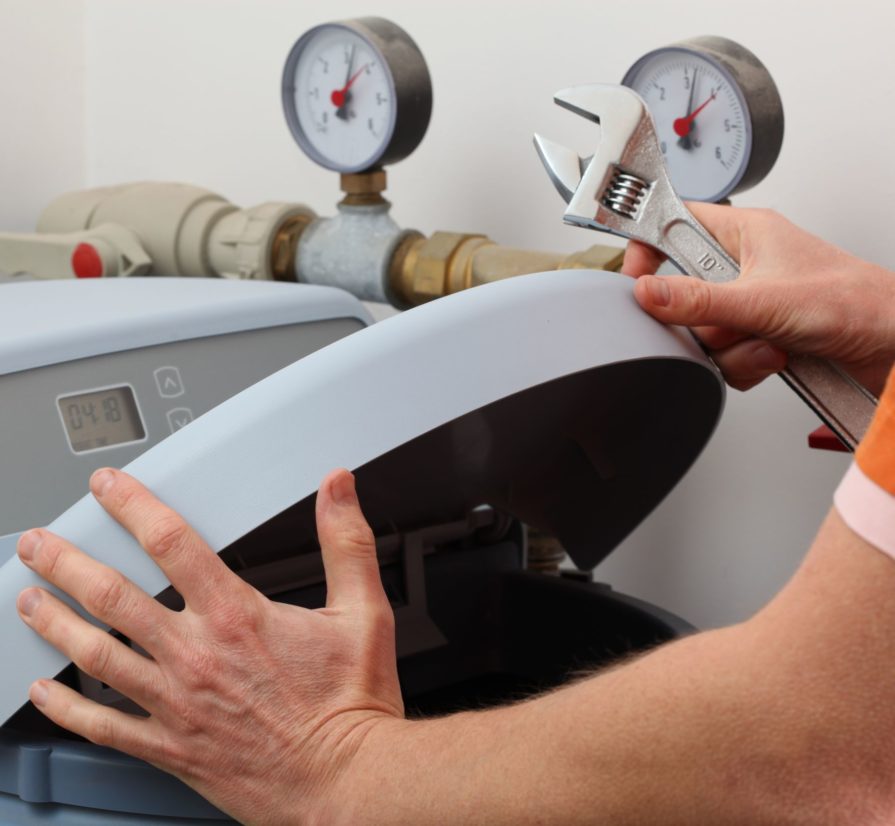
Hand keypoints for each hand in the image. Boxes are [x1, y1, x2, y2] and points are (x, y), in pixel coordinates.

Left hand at [15, 467, 403, 823]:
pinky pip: (103, 726)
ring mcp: (175, 704)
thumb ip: (346, 543)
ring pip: (95, 655)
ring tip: (27, 600)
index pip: (171, 543)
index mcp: (237, 616)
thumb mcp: (363, 612)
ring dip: (54, 623)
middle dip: (66, 563)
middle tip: (39, 545)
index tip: (108, 489)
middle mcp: (196, 655)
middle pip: (112, 596)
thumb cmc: (351, 705)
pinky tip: (45, 693)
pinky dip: (67, 708)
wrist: (345, 784)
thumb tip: (338, 489)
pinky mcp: (170, 748)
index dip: (132, 507)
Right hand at [624, 204, 894, 393]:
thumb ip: (699, 301)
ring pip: (702, 331)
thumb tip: (648, 293)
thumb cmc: (853, 301)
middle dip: (703, 321)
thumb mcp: (764, 300)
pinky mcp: (758, 335)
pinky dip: (743, 364)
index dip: (648, 249)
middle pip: (682, 293)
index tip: (636, 279)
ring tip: (764, 342)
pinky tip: (772, 356)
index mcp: (745, 233)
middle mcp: (744, 266)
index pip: (674, 224)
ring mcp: (750, 303)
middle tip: (724, 322)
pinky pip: (722, 355)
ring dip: (730, 348)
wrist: (892, 343)